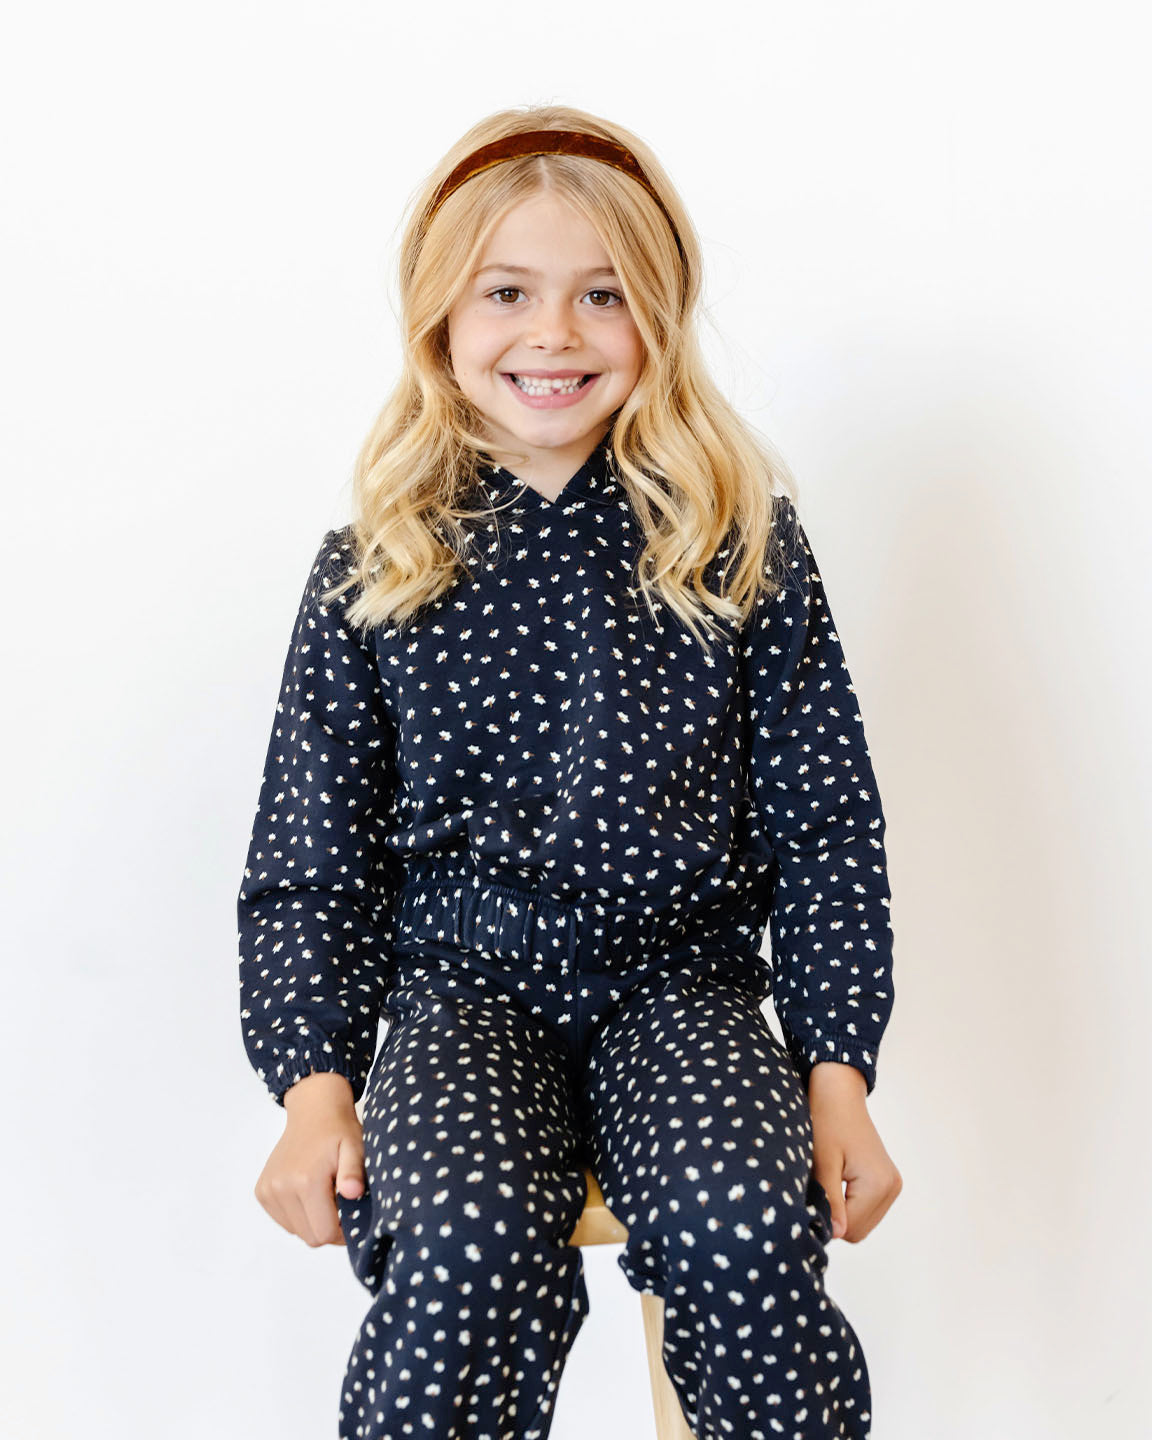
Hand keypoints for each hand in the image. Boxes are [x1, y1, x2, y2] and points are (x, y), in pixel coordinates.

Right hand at [253, 1072, 367, 1247]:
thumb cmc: (338, 1130)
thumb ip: (354, 1172)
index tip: (352, 1214)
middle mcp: (281, 1188)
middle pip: (310, 1237)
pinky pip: (284, 1220)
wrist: (313, 1110)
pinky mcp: (262, 1191)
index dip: (343, 1232)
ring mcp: (268, 1191)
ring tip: (325, 1194)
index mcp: (306, 1181)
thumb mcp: (355, 1146)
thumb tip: (352, 1193)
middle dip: (329, 1227)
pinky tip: (308, 1191)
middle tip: (340, 1204)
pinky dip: (298, 1214)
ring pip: (296, 1230)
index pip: (325, 1234)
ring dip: (313, 1221)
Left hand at [807, 1062, 901, 1243]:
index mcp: (878, 1184)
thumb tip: (836, 1235)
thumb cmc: (826, 1122)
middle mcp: (892, 1187)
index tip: (808, 1198)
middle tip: (817, 1186)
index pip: (848, 1230)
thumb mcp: (822, 1161)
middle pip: (857, 1231)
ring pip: (860, 1223)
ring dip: (840, 1210)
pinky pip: (864, 1210)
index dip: (824, 1219)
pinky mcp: (887, 1183)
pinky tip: (837, 1179)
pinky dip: (848, 1203)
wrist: (838, 1094)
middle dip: (834, 1216)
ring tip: (828, 1179)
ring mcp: (892, 1186)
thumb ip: (830, 1200)